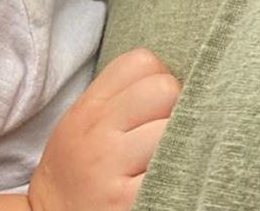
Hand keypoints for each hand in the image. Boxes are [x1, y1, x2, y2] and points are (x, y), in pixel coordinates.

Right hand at [28, 48, 179, 210]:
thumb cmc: (79, 168)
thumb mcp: (83, 121)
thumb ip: (118, 95)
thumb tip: (171, 77)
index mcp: (90, 106)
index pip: (142, 62)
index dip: (160, 78)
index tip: (157, 105)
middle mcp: (98, 130)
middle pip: (165, 89)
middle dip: (177, 108)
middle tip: (168, 134)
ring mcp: (111, 165)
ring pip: (173, 130)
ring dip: (181, 145)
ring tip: (167, 160)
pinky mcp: (126, 200)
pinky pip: (170, 173)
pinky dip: (177, 178)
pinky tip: (166, 183)